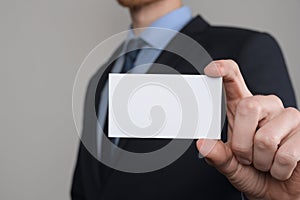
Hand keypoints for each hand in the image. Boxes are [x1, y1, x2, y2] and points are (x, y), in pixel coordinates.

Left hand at [196, 60, 299, 199]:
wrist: (277, 191)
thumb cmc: (253, 172)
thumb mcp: (230, 164)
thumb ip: (217, 154)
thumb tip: (202, 144)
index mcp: (244, 108)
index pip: (234, 80)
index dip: (223, 70)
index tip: (211, 70)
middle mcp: (267, 107)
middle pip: (248, 107)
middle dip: (241, 143)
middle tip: (246, 156)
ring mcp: (289, 118)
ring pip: (265, 138)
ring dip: (260, 160)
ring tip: (264, 161)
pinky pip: (285, 155)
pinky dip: (277, 169)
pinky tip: (280, 167)